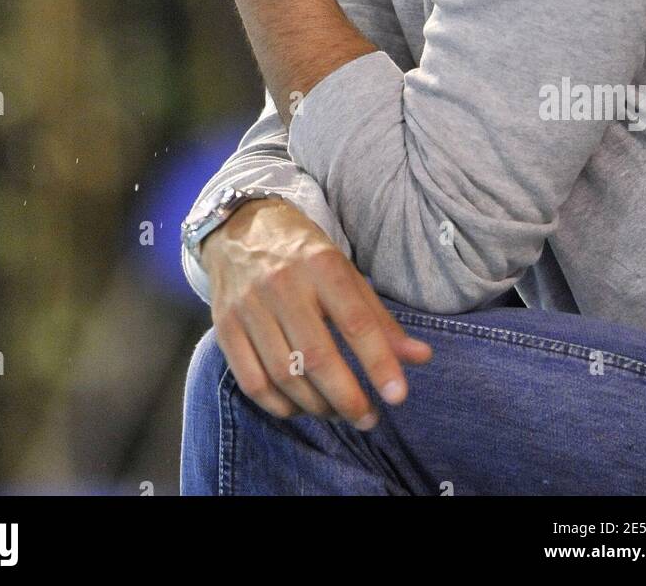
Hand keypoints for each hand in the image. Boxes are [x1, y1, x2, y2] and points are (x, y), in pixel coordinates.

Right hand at [200, 197, 432, 429]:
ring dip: (316, 406)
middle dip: (348, 398)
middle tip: (369, 418)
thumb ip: (379, 319)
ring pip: (284, 375)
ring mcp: (248, 306)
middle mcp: (282, 284)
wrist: (240, 226)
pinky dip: (280, 405)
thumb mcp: (344, 272)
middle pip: (316, 357)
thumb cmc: (302, 254)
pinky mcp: (224, 326)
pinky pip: (252, 382)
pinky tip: (300, 406)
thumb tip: (421, 358)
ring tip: (338, 412)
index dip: (378, 362)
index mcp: (320, 264)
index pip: (354, 321)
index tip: (398, 396)